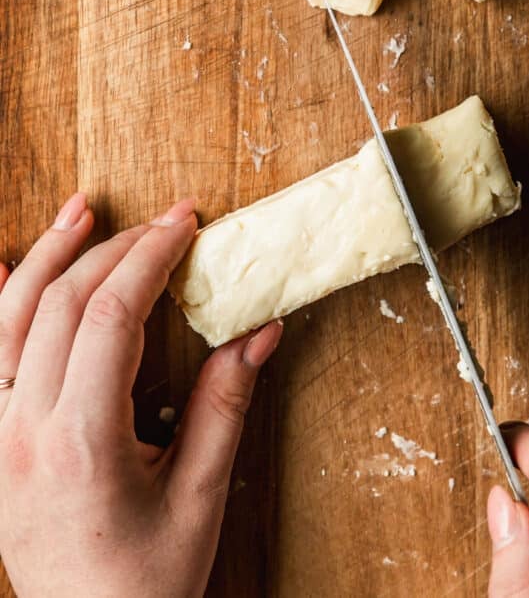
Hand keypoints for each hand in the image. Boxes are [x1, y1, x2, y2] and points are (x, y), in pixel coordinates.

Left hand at [0, 192, 282, 597]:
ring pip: (8, 319)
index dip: (150, 258)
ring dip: (44, 256)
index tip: (185, 225)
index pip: (111, 317)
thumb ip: (227, 403)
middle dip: (116, 249)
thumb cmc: (147, 582)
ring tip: (79, 210)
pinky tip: (0, 268)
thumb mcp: (200, 495)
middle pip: (62, 305)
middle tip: (164, 222)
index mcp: (80, 443)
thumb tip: (260, 328)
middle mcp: (23, 431)